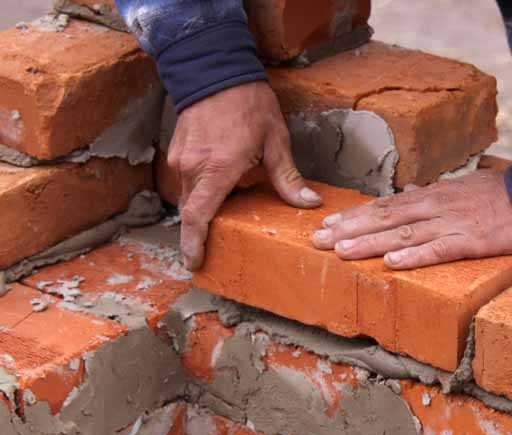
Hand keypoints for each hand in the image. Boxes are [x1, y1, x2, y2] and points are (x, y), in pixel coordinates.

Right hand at [169, 82, 321, 269]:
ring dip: (206, 205)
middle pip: (194, 211)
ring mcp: (181, 158)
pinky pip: (187, 179)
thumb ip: (288, 177)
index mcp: (217, 170)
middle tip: (219, 243)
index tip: (194, 263)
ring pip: (189, 195)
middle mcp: (193, 167)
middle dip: (204, 229)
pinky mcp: (178, 150)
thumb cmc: (248, 103)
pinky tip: (223, 181)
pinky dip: (202, 188)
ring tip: (229, 205)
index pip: (198, 217)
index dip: (194, 244)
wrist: (217, 69)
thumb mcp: (276, 140)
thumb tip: (308, 204)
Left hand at [312, 169, 511, 268]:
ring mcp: (451, 223)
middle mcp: (434, 206)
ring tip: (341, 251)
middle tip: (317, 239)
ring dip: (370, 242)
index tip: (328, 222)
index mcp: (431, 195)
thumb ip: (435, 192)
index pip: (385, 205)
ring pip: (403, 233)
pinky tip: (392, 263)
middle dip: (349, 229)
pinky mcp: (471, 241)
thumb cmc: (500, 193)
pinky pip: (439, 249)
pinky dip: (414, 256)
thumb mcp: (462, 186)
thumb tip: (412, 189)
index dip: (354, 215)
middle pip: (384, 218)